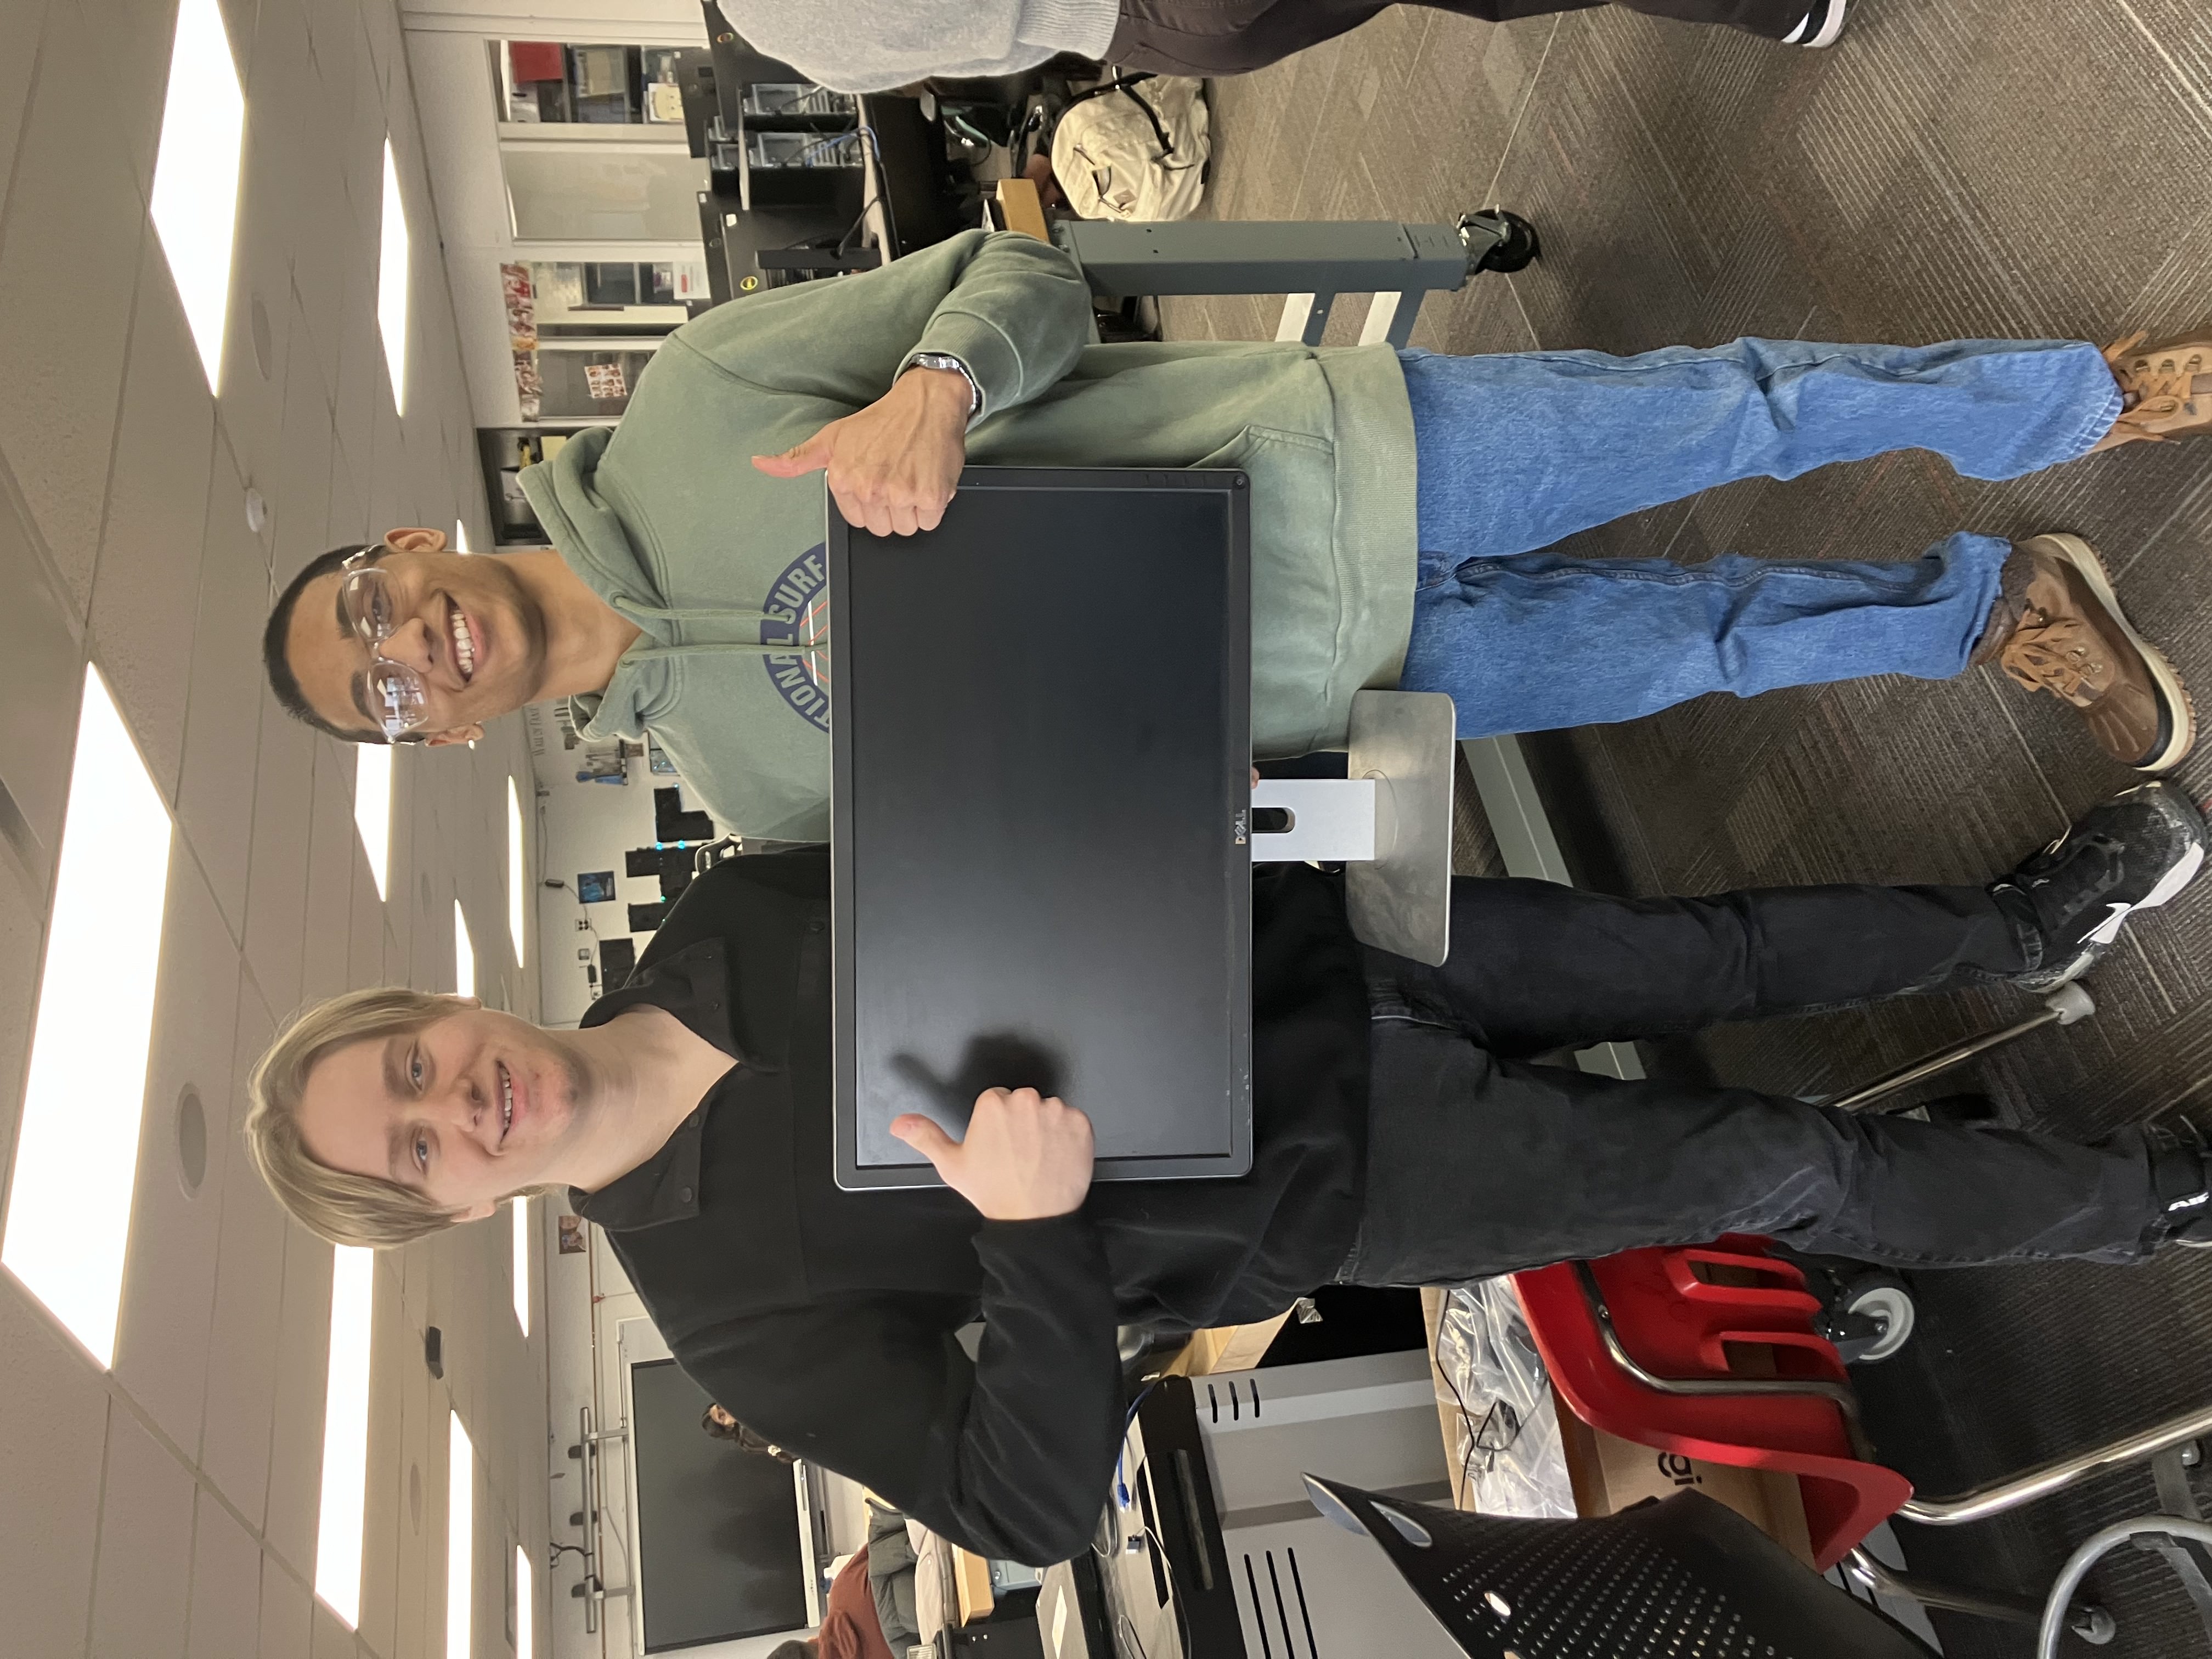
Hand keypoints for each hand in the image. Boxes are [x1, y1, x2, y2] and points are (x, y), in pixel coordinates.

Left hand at [752, 367, 970, 534]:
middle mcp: (871, 489)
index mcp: (844, 480)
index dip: (869, 504)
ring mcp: (902, 494)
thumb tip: (760, 463)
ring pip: (906, 528)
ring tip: (910, 478)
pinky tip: (926, 480)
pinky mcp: (931, 497)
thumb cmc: (881, 420)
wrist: (925, 402)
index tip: (876, 482)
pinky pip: (929, 522)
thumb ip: (796, 459)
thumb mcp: (832, 438)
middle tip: (896, 479)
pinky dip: (932, 506)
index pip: (857, 521)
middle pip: (882, 528)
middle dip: (890, 509)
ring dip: (912, 509)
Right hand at [890, 1087, 1094, 1219]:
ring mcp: (1055, 1111)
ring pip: (1049, 1110)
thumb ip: (925, 1136)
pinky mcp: (1080, 1123)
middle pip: (1023, 1101)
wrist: (1034, 1219)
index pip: (997, 1099)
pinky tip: (1055, 1157)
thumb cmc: (994, 1192)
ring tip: (1036, 1157)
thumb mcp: (951, 1165)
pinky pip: (1073, 1121)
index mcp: (993, 1103)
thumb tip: (901, 1123)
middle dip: (1021, 1122)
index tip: (999, 1144)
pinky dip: (1067, 1137)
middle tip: (1017, 1153)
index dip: (997, 1123)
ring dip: (1045, 1128)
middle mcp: (1025, 1100)